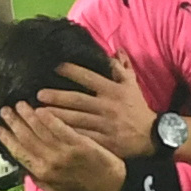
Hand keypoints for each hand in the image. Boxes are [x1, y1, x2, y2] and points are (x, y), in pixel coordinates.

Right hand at [0, 102, 125, 190]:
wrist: (111, 185)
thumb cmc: (84, 188)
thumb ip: (39, 180)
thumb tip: (24, 169)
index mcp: (43, 174)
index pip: (18, 153)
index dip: (7, 139)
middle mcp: (50, 163)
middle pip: (26, 138)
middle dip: (13, 123)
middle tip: (5, 110)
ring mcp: (64, 153)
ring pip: (39, 130)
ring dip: (27, 116)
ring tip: (19, 104)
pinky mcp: (79, 143)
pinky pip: (59, 127)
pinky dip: (48, 117)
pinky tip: (40, 107)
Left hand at [34, 56, 159, 156]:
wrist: (152, 137)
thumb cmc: (138, 108)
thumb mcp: (132, 86)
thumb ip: (122, 68)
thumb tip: (116, 49)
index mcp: (113, 90)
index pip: (89, 77)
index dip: (72, 71)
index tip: (55, 67)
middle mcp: (108, 106)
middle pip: (78, 100)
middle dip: (57, 97)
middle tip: (38, 94)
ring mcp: (105, 125)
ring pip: (76, 119)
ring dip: (56, 116)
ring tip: (37, 113)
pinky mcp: (104, 142)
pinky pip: (82, 137)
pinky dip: (67, 134)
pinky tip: (52, 132)